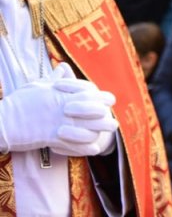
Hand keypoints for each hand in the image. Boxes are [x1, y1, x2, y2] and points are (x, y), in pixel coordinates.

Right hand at [0, 63, 117, 156]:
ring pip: (87, 126)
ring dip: (101, 129)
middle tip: (115, 120)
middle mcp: (62, 106)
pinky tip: (96, 147)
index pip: (88, 91)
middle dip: (106, 114)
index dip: (101, 96)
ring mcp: (57, 121)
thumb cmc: (18, 103)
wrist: (2, 120)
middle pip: (92, 109)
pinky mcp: (51, 136)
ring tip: (111, 131)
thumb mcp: (37, 86)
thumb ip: (54, 79)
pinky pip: (74, 142)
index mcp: (60, 93)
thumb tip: (64, 68)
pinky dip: (86, 146)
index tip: (110, 100)